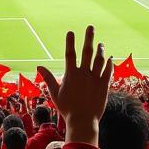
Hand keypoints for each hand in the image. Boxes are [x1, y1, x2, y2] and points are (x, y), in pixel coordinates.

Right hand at [38, 27, 111, 145]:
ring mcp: (95, 79)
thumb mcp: (55, 93)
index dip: (70, 42)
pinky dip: (109, 64)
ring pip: (99, 60)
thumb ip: (48, 78)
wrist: (83, 121)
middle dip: (88, 38)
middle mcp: (84, 74)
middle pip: (87, 52)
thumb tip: (39, 66)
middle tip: (91, 27)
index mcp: (71, 74)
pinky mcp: (104, 86)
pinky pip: (108, 71)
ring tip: (101, 43)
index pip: (70, 54)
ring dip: (100, 50)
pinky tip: (109, 58)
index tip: (71, 32)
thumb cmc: (67, 108)